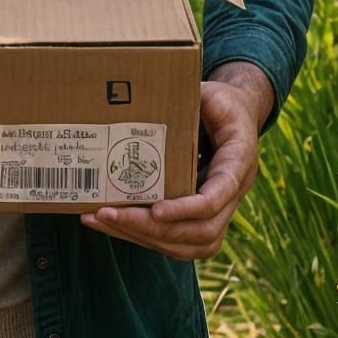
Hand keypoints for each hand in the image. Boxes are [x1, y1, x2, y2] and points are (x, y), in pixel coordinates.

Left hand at [78, 63, 273, 260]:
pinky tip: (111, 223)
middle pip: (201, 231)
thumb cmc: (222, 102)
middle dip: (152, 229)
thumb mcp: (211, 93)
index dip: (186, 208)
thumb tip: (149, 99)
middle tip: (108, 214)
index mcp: (239, 161)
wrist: (238, 116)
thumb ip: (190, 99)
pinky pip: (177, 241)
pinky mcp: (201, 219)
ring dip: (142, 237)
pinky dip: (143, 236)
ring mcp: (220, 212)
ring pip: (188, 244)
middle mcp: (234, 194)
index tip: (156, 211)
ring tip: (99, 220)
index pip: (217, 197)